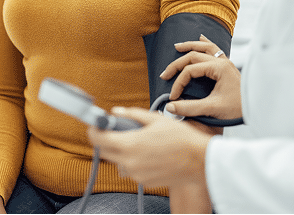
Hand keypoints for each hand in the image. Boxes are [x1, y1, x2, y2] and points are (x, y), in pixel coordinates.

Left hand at [87, 108, 210, 189]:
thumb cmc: (181, 139)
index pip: (98, 139)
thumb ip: (132, 114)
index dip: (93, 130)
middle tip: (114, 131)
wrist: (200, 161)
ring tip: (138, 142)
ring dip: (121, 151)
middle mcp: (130, 162)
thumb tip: (116, 112)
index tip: (95, 125)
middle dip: (106, 140)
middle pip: (104, 152)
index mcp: (130, 144)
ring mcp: (136, 174)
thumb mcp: (156, 119)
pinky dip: (134, 161)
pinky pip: (131, 170)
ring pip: (118, 162)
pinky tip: (148, 153)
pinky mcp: (144, 182)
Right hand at [161, 34, 242, 119]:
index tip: (173, 96)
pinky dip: (206, 43)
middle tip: (165, 74)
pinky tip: (201, 38)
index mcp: (219, 68)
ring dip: (190, 46)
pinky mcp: (228, 66)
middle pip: (194, 56)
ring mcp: (226, 62)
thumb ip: (189, 108)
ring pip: (205, 47)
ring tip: (177, 46)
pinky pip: (216, 49)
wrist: (258, 108)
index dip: (178, 83)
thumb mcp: (212, 108)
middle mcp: (222, 61)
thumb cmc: (238, 108)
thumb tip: (170, 107)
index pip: (190, 71)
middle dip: (177, 64)